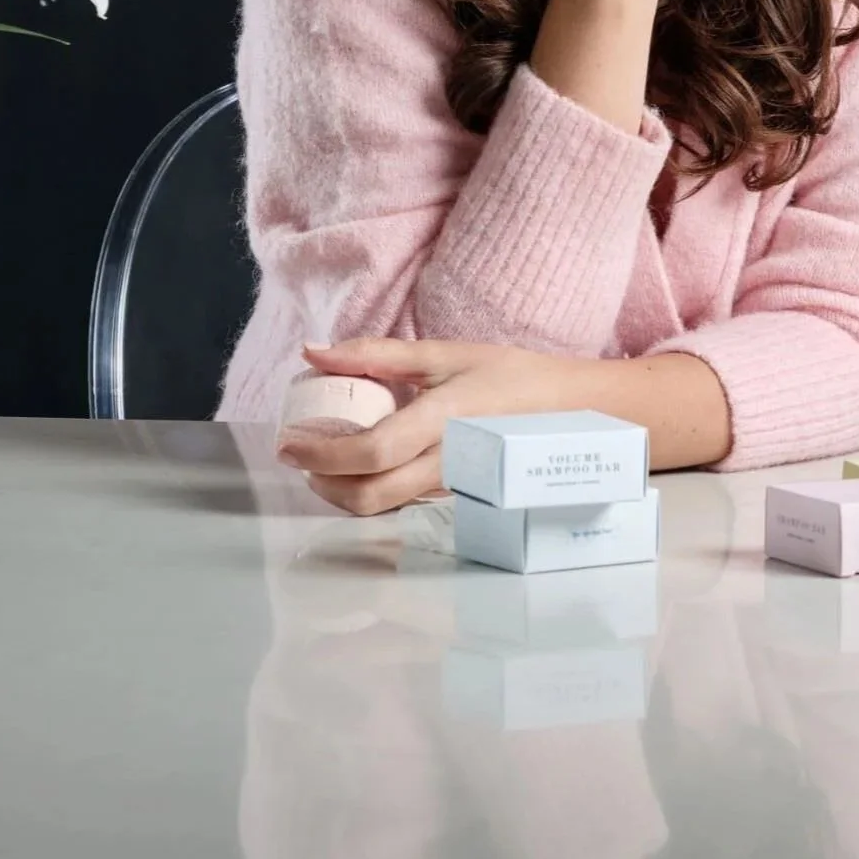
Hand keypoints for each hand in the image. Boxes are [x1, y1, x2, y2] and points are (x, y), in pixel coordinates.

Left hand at [275, 337, 586, 515]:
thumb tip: (313, 351)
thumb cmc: (509, 376)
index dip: (321, 453)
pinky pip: (400, 504)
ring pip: (381, 507)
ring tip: (324, 458)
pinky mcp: (454, 499)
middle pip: (369, 496)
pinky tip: (362, 464)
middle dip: (321, 482)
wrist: (569, 411)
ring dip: (340, 490)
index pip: (372, 451)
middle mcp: (447, 464)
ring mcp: (451, 488)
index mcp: (444, 421)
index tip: (289, 441)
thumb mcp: (446, 354)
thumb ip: (377, 354)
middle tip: (299, 454)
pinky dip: (369, 490)